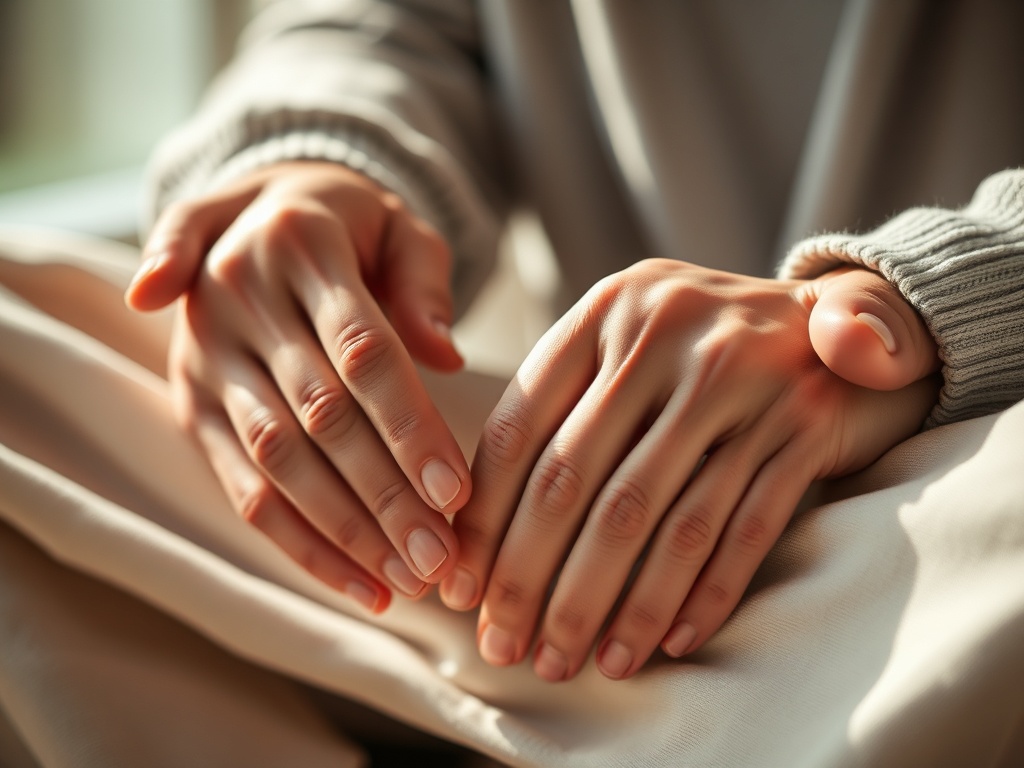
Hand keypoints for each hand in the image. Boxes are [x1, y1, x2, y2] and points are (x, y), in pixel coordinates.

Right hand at [126, 162, 470, 611]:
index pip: (361, 350)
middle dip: (384, 495)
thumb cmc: (351, 225)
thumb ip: (422, 281)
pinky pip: (243, 487)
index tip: (457, 492)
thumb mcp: (395, 224)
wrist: (257, 209)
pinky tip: (360, 584)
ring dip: (344, 531)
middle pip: (319, 416)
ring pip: (277, 460)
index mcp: (300, 243)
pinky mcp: (192, 405)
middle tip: (441, 558)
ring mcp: (205, 357)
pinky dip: (301, 544)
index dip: (409, 425)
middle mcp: (238, 299)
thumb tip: (448, 355)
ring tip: (408, 579)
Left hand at [440, 259, 938, 680]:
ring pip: (660, 517)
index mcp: (607, 310)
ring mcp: (745, 383)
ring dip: (616, 605)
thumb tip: (462, 510)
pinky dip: (704, 592)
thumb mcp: (626, 340)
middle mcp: (670, 337)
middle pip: (578, 480)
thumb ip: (560, 400)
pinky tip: (670, 644)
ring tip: (580, 662)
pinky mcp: (806, 427)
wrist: (831, 322)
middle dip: (533, 579)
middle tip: (508, 646)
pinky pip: (746, 527)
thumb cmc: (699, 347)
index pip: (520, 427)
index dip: (486, 518)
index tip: (463, 590)